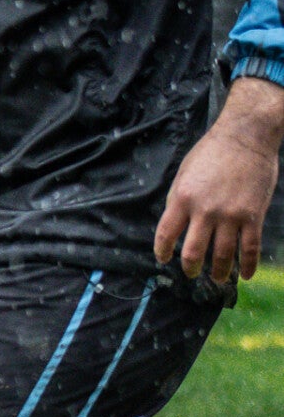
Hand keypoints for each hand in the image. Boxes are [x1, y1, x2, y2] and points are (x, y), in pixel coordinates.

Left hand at [154, 76, 283, 281]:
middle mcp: (204, 211)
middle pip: (193, 252)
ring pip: (223, 255)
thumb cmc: (211, 152)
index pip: (166, 234)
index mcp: (182, 199)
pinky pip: (250, 248)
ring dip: (219, 272)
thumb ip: (178, 200)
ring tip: (217, 279)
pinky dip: (247, 265)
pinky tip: (244, 275)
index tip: (163, 259)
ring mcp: (231, 215)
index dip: (162, 251)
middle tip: (191, 273)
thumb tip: (175, 224)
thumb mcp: (184, 174)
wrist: (246, 137)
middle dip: (190, 267)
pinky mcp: (254, 216)